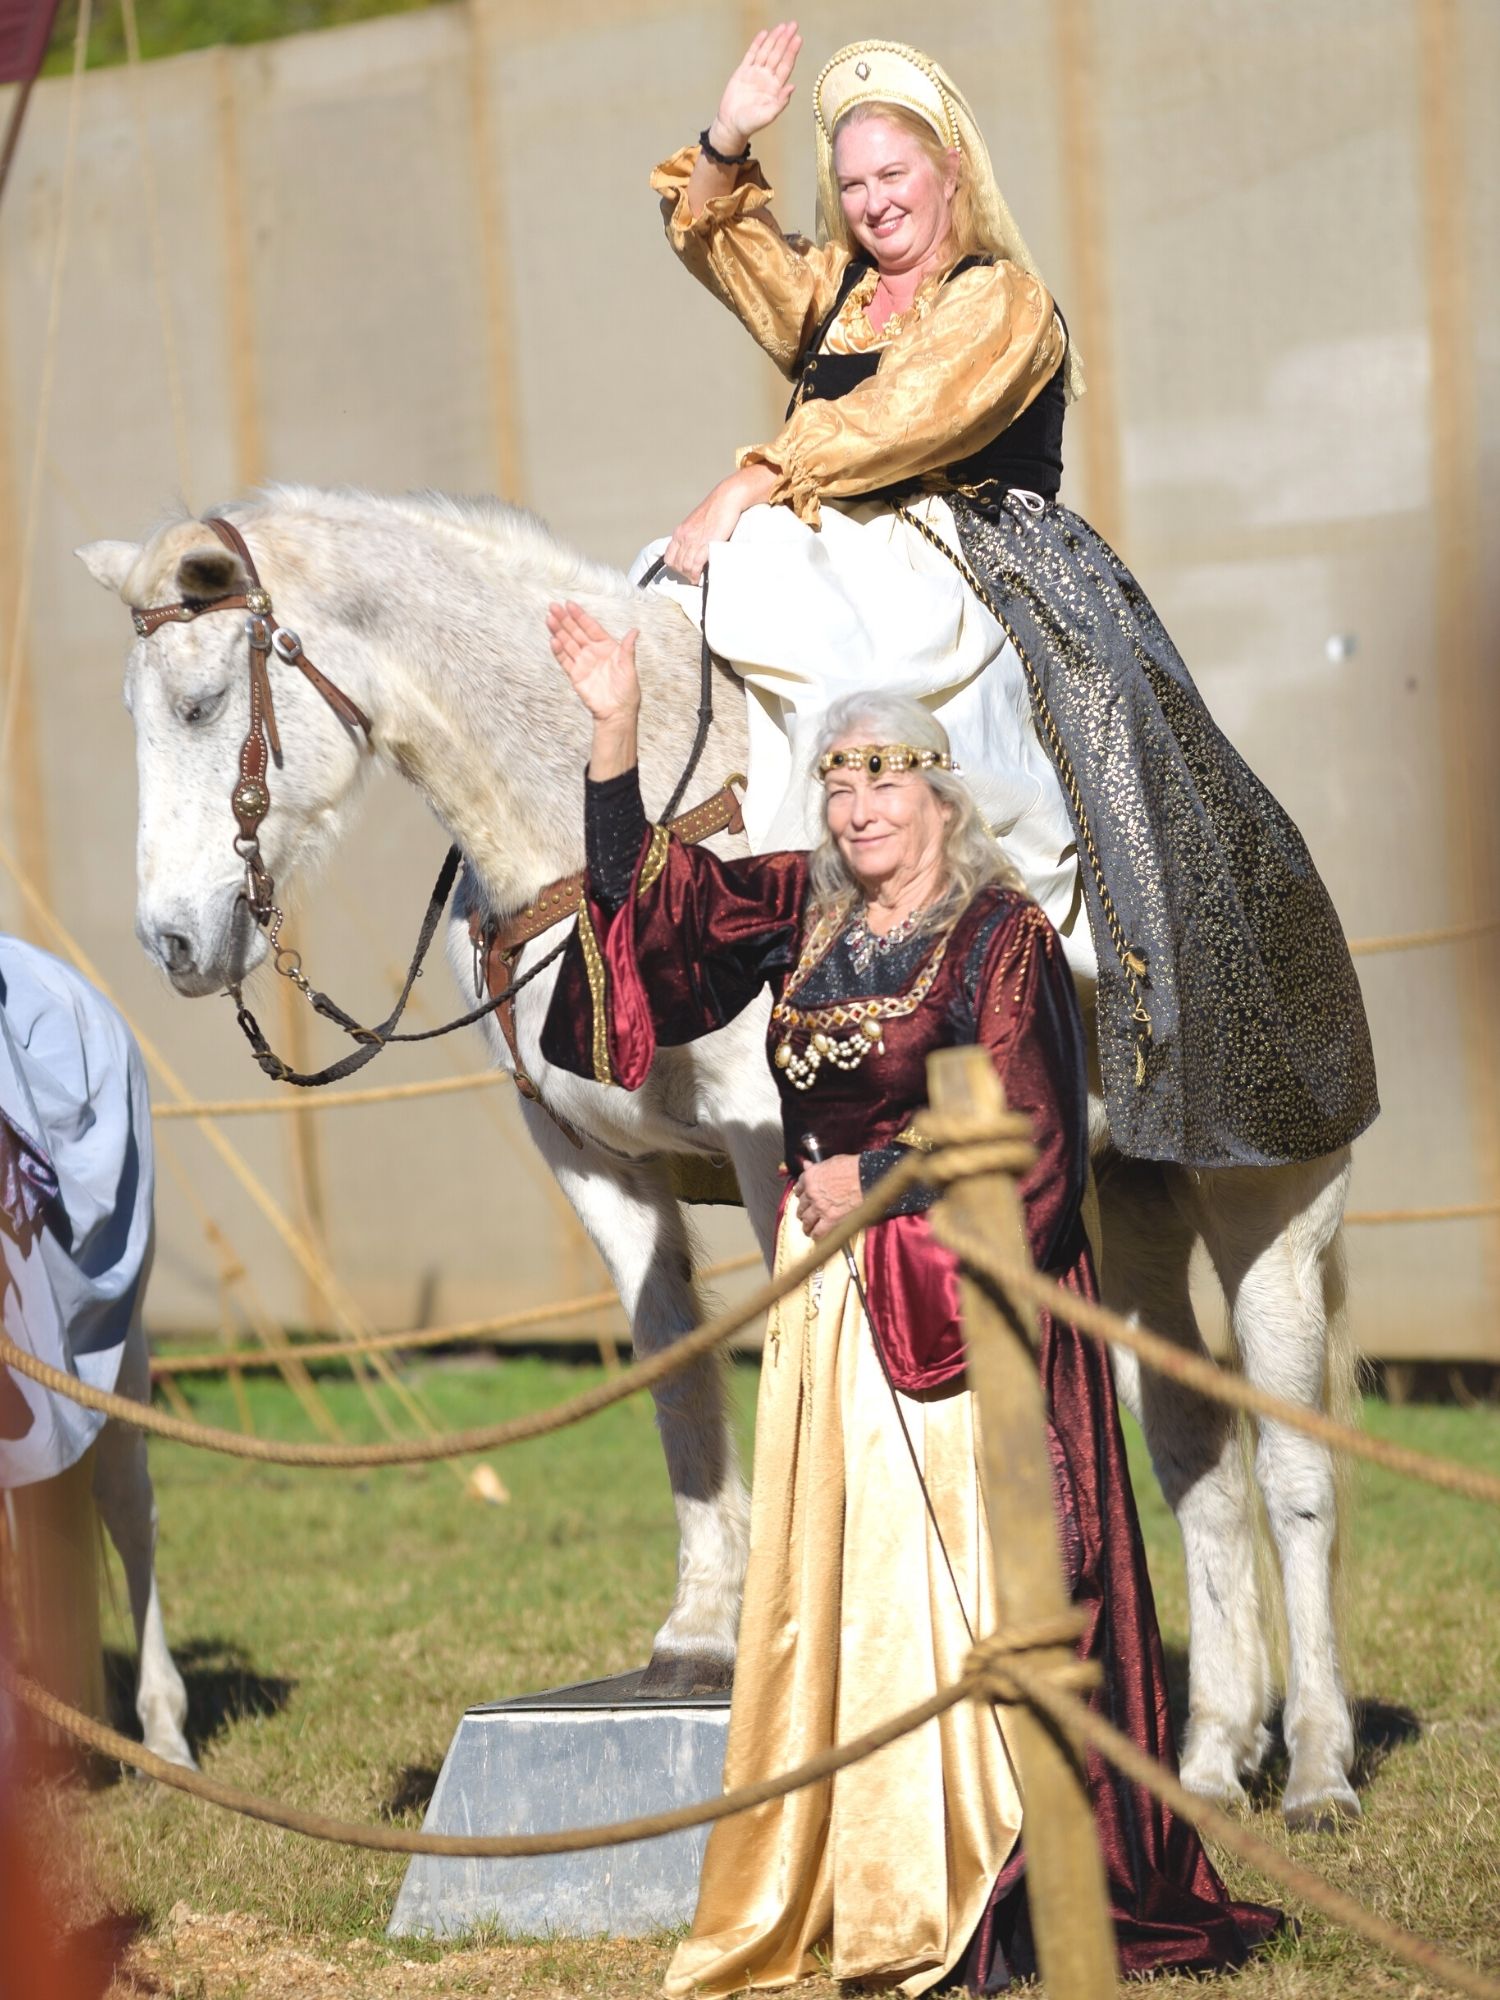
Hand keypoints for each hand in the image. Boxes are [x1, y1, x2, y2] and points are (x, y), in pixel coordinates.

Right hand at [546, 600, 639, 722]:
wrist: (617, 712)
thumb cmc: (627, 691)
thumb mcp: (629, 668)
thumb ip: (627, 649)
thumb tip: (634, 631)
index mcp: (607, 647)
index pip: (591, 627)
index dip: (580, 616)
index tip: (569, 604)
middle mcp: (593, 652)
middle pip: (576, 632)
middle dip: (565, 620)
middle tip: (553, 607)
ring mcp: (583, 663)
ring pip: (568, 643)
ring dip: (558, 631)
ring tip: (549, 620)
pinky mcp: (576, 675)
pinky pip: (565, 661)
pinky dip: (559, 651)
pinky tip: (553, 640)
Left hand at [664, 463, 776, 582]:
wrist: (726, 499)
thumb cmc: (716, 510)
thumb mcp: (698, 523)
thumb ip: (693, 536)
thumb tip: (695, 550)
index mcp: (680, 531)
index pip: (669, 556)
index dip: (675, 567)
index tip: (684, 571)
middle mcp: (684, 536)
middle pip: (676, 564)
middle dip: (684, 574)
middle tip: (693, 577)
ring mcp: (693, 540)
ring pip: (685, 566)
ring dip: (691, 576)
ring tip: (698, 578)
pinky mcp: (706, 543)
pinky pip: (695, 564)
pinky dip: (697, 574)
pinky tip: (700, 577)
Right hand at [712, 21, 800, 152]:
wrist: (731, 125)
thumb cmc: (750, 124)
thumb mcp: (767, 116)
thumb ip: (780, 102)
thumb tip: (793, 87)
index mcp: (775, 88)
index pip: (786, 66)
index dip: (791, 52)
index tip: (798, 38)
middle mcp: (767, 78)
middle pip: (778, 55)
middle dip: (785, 40)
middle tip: (793, 25)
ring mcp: (755, 74)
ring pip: (766, 52)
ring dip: (774, 39)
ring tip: (781, 26)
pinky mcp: (742, 72)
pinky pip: (751, 55)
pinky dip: (757, 44)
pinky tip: (764, 34)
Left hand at [793, 1154, 861, 1238]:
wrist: (868, 1177)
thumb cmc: (854, 1167)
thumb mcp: (832, 1161)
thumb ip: (817, 1167)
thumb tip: (807, 1164)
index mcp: (811, 1177)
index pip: (798, 1188)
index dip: (802, 1195)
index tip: (804, 1198)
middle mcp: (812, 1193)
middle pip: (801, 1206)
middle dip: (804, 1211)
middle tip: (807, 1215)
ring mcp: (820, 1208)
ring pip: (807, 1221)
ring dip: (807, 1225)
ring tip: (809, 1229)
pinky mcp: (831, 1221)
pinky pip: (818, 1233)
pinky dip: (817, 1236)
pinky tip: (818, 1236)